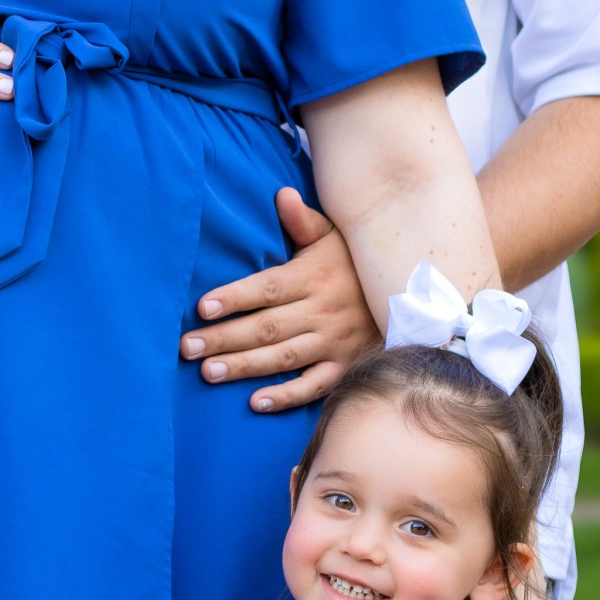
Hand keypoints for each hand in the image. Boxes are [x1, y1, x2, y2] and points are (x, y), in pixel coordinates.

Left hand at [179, 188, 379, 411]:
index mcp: (313, 277)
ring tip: (208, 373)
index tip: (202, 307)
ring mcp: (334, 342)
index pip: (267, 288)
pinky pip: (313, 387)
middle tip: (186, 348)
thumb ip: (304, 222)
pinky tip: (256, 403)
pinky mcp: (344, 368)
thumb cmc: (357, 263)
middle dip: (223, 338)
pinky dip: (286, 396)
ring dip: (244, 367)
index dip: (235, 298)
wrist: (413, 295)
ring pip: (282, 357)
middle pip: (266, 327)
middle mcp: (322, 311)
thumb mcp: (336, 236)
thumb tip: (281, 195)